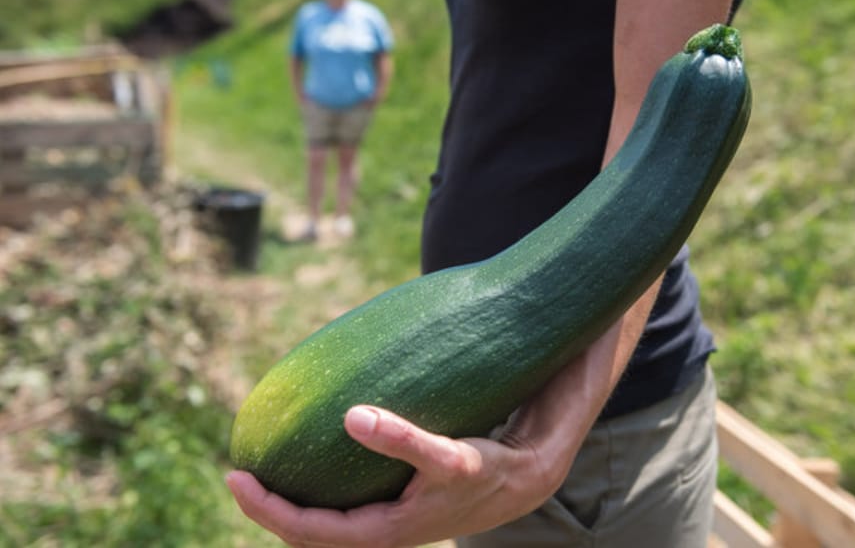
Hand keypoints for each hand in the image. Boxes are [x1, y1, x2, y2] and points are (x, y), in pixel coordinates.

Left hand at [226, 405, 563, 547]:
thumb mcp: (449, 455)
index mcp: (384, 532)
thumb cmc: (486, 470)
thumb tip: (352, 417)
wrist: (522, 482)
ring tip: (267, 473)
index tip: (234, 477)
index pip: (308, 532)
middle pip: (307, 537)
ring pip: (324, 529)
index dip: (266, 509)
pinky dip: (318, 496)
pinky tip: (315, 464)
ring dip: (291, 506)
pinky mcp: (395, 510)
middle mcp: (380, 535)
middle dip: (269, 511)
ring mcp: (386, 525)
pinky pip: (343, 513)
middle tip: (239, 475)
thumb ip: (402, 439)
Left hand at [227, 293, 658, 546]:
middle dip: (299, 520)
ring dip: (294, 523)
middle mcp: (456, 507)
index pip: (448, 462)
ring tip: (246, 485)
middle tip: (240, 480)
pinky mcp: (410, 517)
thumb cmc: (543, 407)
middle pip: (372, 537)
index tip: (355, 416)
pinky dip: (315, 514)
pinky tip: (277, 485)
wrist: (549, 462)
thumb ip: (554, 340)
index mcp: (495, 471)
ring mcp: (431, 520)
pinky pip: (355, 524)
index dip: (402, 443)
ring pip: (352, 543)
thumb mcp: (544, 369)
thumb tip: (593, 267)